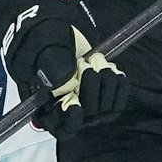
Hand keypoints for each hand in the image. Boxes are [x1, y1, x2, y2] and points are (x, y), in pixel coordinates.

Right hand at [4, 0, 130, 136]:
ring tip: (97, 60)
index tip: (75, 106)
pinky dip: (119, 85)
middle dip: (89, 89)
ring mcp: (89, 108)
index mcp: (45, 107)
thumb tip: (62, 80)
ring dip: (105, 83)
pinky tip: (113, 70)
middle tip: (86, 64)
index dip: (69, 121)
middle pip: (86, 117)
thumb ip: (49, 63)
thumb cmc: (44, 42)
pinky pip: (119, 101)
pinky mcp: (106, 100)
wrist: (61, 34)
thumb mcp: (41, 47)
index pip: (60, 127)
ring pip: (105, 109)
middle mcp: (68, 113)